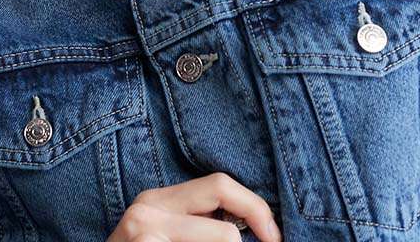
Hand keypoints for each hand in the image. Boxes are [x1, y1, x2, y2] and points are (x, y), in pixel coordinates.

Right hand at [105, 171, 281, 240]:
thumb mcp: (164, 235)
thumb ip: (198, 224)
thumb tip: (253, 228)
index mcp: (159, 199)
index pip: (221, 183)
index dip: (255, 207)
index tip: (275, 236)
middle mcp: (149, 208)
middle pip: (222, 199)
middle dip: (256, 222)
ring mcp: (144, 232)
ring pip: (223, 237)